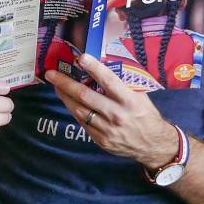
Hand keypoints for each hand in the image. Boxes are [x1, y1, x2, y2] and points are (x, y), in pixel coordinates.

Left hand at [44, 54, 177, 167]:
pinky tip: (68, 101)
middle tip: (51, 74)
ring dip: (65, 97)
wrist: (152, 145)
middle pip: (85, 96)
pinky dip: (74, 110)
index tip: (81, 58)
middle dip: (65, 83)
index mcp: (129, 101)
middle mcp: (117, 115)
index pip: (108, 81)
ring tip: (56, 86)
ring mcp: (107, 129)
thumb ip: (123, 84)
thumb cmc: (146, 115)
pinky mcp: (101, 140)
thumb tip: (103, 66)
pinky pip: (83, 123)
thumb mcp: (141, 97)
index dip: (94, 68)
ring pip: (79, 110)